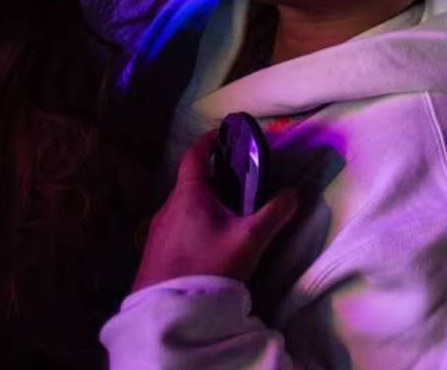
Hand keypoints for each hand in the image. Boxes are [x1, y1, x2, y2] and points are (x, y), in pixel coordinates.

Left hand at [132, 130, 300, 291]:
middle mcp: (167, 207)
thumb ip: (275, 213)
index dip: (210, 140)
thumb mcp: (251, 239)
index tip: (226, 134)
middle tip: (239, 180)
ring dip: (204, 202)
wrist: (169, 311)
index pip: (195, 154)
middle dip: (215, 176)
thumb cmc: (210, 266)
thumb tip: (293, 194)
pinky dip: (194, 222)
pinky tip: (209, 241)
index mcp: (188, 195)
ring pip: (183, 205)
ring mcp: (156, 230)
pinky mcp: (153, 251)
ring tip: (228, 214)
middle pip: (191, 181)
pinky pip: (176, 225)